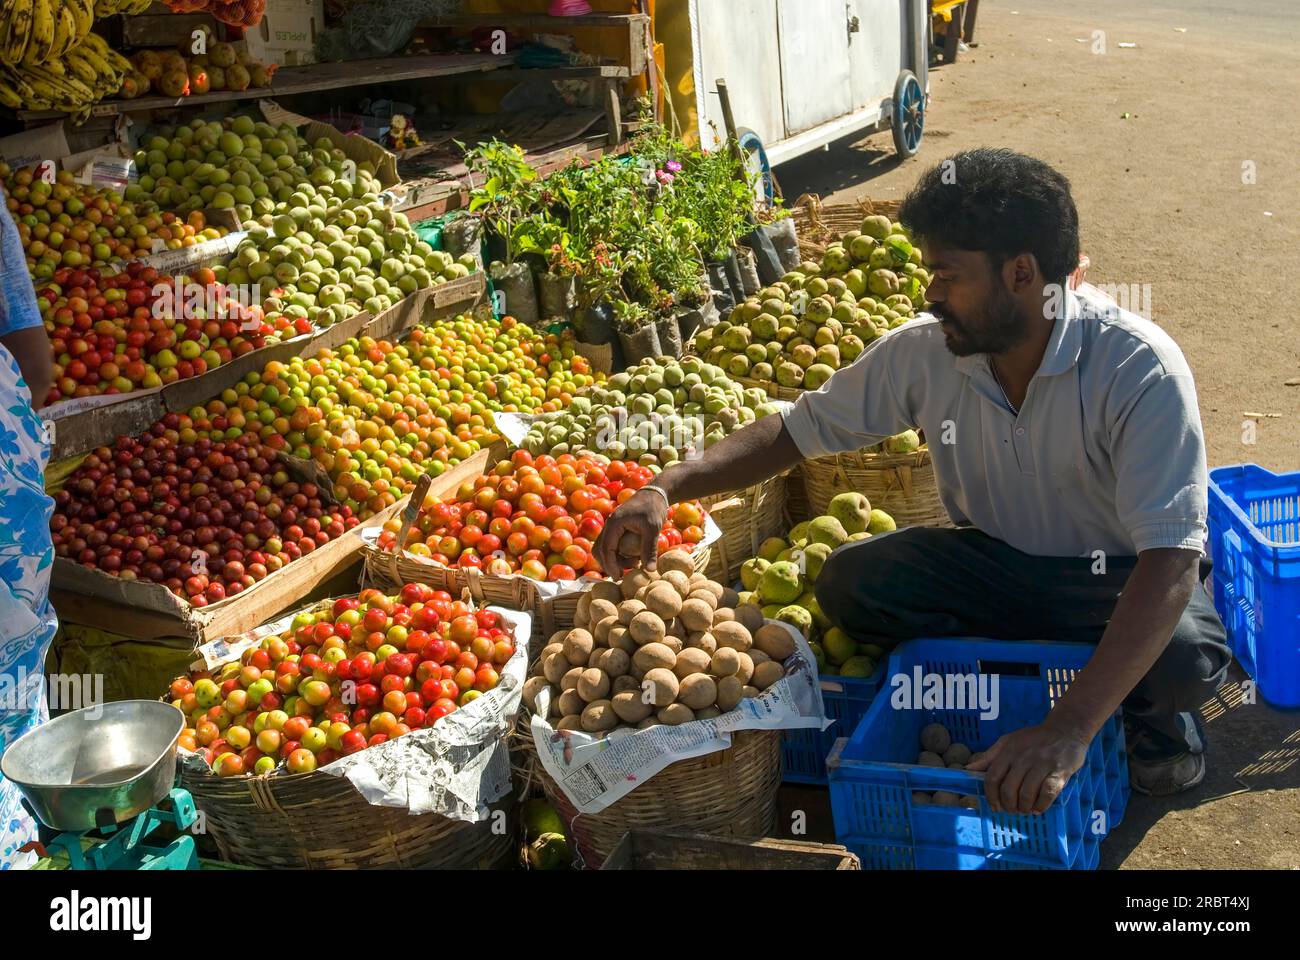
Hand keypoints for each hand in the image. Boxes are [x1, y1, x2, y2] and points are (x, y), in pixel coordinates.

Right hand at [594, 487, 666, 573]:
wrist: (655, 493)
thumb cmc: (653, 508)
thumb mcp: (653, 528)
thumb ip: (649, 549)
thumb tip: (649, 570)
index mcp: (614, 523)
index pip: (606, 548)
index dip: (610, 565)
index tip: (618, 577)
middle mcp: (609, 525)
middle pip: (599, 550)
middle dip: (609, 564)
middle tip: (623, 574)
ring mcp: (612, 526)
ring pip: (605, 548)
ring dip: (615, 560)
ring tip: (634, 563)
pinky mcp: (618, 528)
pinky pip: (612, 545)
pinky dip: (619, 554)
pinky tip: (635, 557)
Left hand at [965, 722, 1089, 814]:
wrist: (1066, 729)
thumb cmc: (1034, 738)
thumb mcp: (1008, 741)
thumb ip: (989, 756)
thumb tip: (969, 769)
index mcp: (1008, 751)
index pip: (992, 778)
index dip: (991, 796)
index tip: (995, 806)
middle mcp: (1022, 758)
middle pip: (1008, 789)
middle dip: (1008, 805)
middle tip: (1012, 810)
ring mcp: (1041, 765)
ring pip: (1026, 794)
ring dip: (1023, 807)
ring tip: (1025, 810)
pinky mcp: (1059, 772)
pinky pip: (1047, 794)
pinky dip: (1041, 805)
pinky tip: (1038, 808)